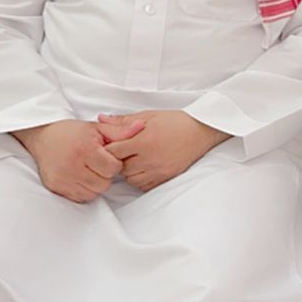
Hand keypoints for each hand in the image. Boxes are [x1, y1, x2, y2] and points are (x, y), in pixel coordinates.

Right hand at [12, 118, 143, 202]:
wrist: (42, 137)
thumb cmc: (72, 132)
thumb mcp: (97, 128)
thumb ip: (120, 131)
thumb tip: (141, 127)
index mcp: (85, 149)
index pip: (112, 168)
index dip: (114, 163)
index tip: (107, 156)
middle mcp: (72, 165)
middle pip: (104, 183)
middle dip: (105, 175)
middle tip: (97, 164)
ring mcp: (63, 178)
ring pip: (93, 193)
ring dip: (95, 184)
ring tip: (89, 169)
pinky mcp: (56, 187)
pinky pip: (80, 197)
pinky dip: (84, 190)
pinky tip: (81, 177)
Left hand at [98, 110, 228, 191]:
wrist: (200, 131)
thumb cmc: (175, 122)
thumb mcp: (149, 116)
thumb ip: (123, 120)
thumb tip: (101, 120)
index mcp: (144, 141)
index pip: (114, 151)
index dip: (109, 148)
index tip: (111, 144)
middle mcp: (150, 158)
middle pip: (120, 168)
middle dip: (118, 160)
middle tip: (123, 152)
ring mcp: (158, 170)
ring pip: (130, 179)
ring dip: (128, 171)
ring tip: (134, 159)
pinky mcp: (165, 178)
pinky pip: (143, 186)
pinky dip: (139, 179)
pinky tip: (143, 167)